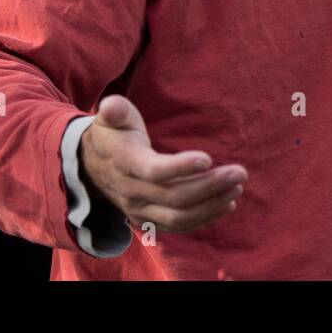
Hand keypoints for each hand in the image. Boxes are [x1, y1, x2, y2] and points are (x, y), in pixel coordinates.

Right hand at [80, 94, 246, 234]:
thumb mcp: (110, 118)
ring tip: (237, 189)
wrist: (91, 167)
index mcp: (125, 163)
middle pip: (175, 197)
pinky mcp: (149, 220)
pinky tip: (226, 204)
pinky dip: (204, 218)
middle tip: (239, 173)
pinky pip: (179, 226)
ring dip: (212, 205)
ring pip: (179, 217)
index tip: (208, 159)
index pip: (154, 171)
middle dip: (210, 186)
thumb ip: (115, 110)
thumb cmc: (111, 135)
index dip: (181, 167)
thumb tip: (110, 106)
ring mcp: (139, 210)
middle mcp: (132, 192)